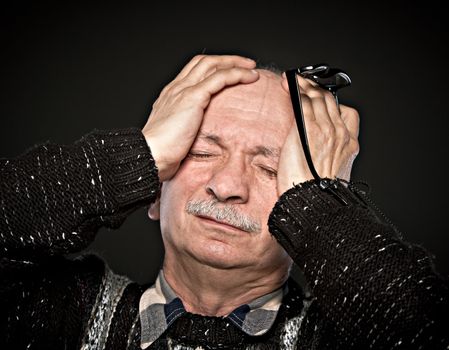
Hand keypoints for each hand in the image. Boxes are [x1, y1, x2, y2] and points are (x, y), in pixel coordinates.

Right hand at [142, 55, 258, 180]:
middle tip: (246, 65)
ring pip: (213, 65)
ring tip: (252, 68)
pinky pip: (220, 78)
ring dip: (235, 63)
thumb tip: (197, 136)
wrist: (151, 155)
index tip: (229, 72)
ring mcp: (183, 90)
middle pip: (204, 62)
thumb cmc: (160, 153)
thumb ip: (186, 128)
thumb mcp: (174, 135)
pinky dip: (237, 74)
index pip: (193, 71)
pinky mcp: (193, 97)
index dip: (213, 67)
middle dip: (227, 60)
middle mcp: (176, 88)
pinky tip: (250, 77)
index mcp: (171, 95)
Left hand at [277, 74, 359, 194]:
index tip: (318, 97)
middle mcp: (340, 133)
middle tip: (301, 81)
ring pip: (317, 97)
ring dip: (304, 85)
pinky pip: (303, 101)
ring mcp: (325, 130)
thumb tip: (313, 146)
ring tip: (292, 79)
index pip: (345, 113)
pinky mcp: (308, 130)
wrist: (313, 201)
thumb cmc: (318, 193)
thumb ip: (327, 153)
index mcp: (349, 144)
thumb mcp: (331, 171)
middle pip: (330, 101)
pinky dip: (295, 89)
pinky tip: (287, 83)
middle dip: (314, 87)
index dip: (330, 101)